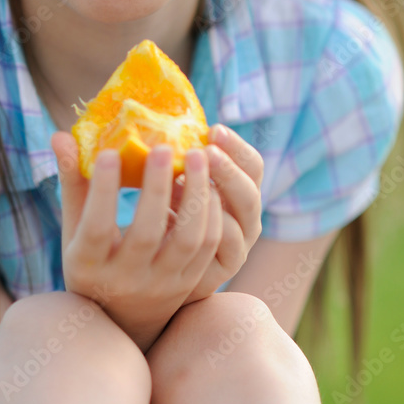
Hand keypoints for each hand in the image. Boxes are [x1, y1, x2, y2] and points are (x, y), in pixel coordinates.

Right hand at [50, 131, 222, 352]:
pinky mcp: (191, 282)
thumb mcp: (75, 229)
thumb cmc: (93, 261)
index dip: (103, 191)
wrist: (122, 319)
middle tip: (164, 146)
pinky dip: (211, 210)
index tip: (111, 152)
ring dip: (196, 194)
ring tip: (198, 154)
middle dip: (157, 187)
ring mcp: (163, 284)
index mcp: (89, 265)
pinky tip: (209, 180)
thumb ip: (73, 182)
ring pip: (189, 239)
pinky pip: (209, 246)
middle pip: (147, 233)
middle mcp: (127, 280)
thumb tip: (62, 135)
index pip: (96, 228)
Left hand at [175, 124, 263, 305]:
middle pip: (252, 189)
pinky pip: (226, 243)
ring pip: (243, 218)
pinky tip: (182, 209)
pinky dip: (210, 223)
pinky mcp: (223, 268)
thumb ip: (180, 166)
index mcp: (241, 193)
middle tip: (206, 150)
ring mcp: (239, 246)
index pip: (252, 165)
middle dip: (230, 167)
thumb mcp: (174, 188)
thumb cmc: (163, 221)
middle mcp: (246, 219)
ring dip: (220, 191)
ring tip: (190, 175)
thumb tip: (162, 128)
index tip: (213, 129)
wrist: (151, 275)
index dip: (236, 146)